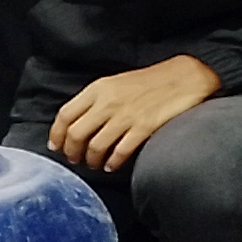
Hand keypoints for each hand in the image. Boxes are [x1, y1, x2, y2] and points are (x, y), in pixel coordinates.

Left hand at [45, 56, 219, 172]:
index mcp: (97, 89)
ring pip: (96, 146)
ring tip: (95, 165)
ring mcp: (126, 115)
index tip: (56, 147)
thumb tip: (74, 125)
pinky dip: (113, 163)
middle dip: (72, 152)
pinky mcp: (145, 127)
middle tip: (75, 160)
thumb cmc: (149, 82)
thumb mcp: (114, 84)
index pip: (65, 115)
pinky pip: (120, 151)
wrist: (185, 76)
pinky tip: (112, 166)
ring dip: (92, 161)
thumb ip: (94, 101)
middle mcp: (108, 102)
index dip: (56, 135)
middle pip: (76, 134)